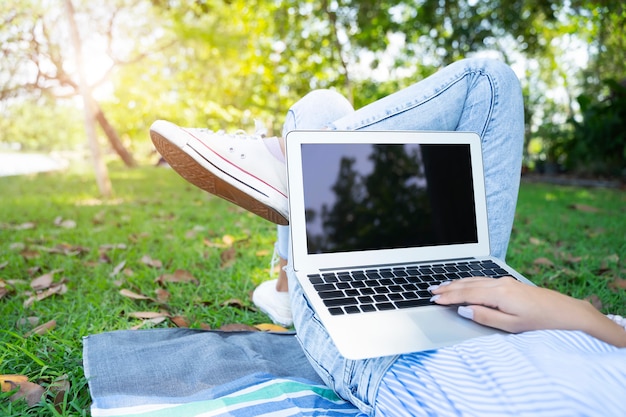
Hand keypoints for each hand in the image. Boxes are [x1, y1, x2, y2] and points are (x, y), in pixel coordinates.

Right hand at [430, 276, 625, 346]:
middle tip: (430, 291)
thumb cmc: (541, 323)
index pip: (466, 294)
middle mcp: (500, 284)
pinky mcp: (509, 283)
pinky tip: (464, 284)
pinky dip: (468, 282)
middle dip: (447, 288)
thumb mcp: (511, 326)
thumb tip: (464, 310)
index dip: (448, 297)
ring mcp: (505, 281)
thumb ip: (485, 317)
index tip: (434, 300)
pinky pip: (481, 280)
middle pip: (467, 284)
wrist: (567, 313)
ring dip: (456, 283)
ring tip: (441, 286)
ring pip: (474, 280)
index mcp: (498, 294)